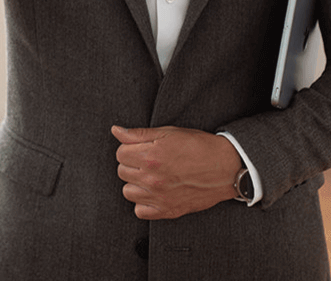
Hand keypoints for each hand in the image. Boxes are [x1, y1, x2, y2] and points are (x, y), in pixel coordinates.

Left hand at [112, 125, 240, 219]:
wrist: (226, 167)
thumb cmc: (198, 147)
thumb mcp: (168, 133)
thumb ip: (138, 134)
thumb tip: (116, 131)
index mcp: (150, 157)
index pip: (120, 153)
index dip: (129, 148)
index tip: (139, 148)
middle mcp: (152, 178)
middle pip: (122, 171)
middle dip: (131, 164)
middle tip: (147, 161)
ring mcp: (160, 197)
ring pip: (128, 192)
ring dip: (135, 183)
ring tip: (149, 176)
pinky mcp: (169, 210)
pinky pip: (140, 212)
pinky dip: (143, 203)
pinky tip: (152, 193)